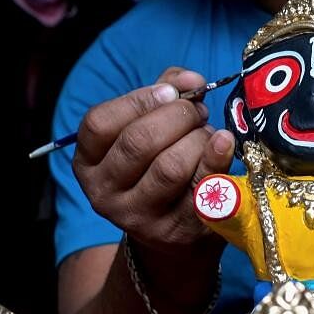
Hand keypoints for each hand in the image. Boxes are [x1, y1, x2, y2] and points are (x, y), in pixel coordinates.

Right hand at [73, 67, 235, 257]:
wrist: (174, 232)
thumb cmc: (157, 165)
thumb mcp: (147, 126)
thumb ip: (164, 92)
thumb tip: (191, 81)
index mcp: (88, 163)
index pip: (100, 124)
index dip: (139, 100)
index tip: (170, 92)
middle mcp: (104, 193)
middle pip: (138, 142)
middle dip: (177, 116)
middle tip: (197, 112)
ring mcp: (138, 218)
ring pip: (170, 167)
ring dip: (198, 139)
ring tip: (208, 134)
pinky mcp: (176, 232)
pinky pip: (200, 190)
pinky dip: (217, 160)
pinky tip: (225, 144)